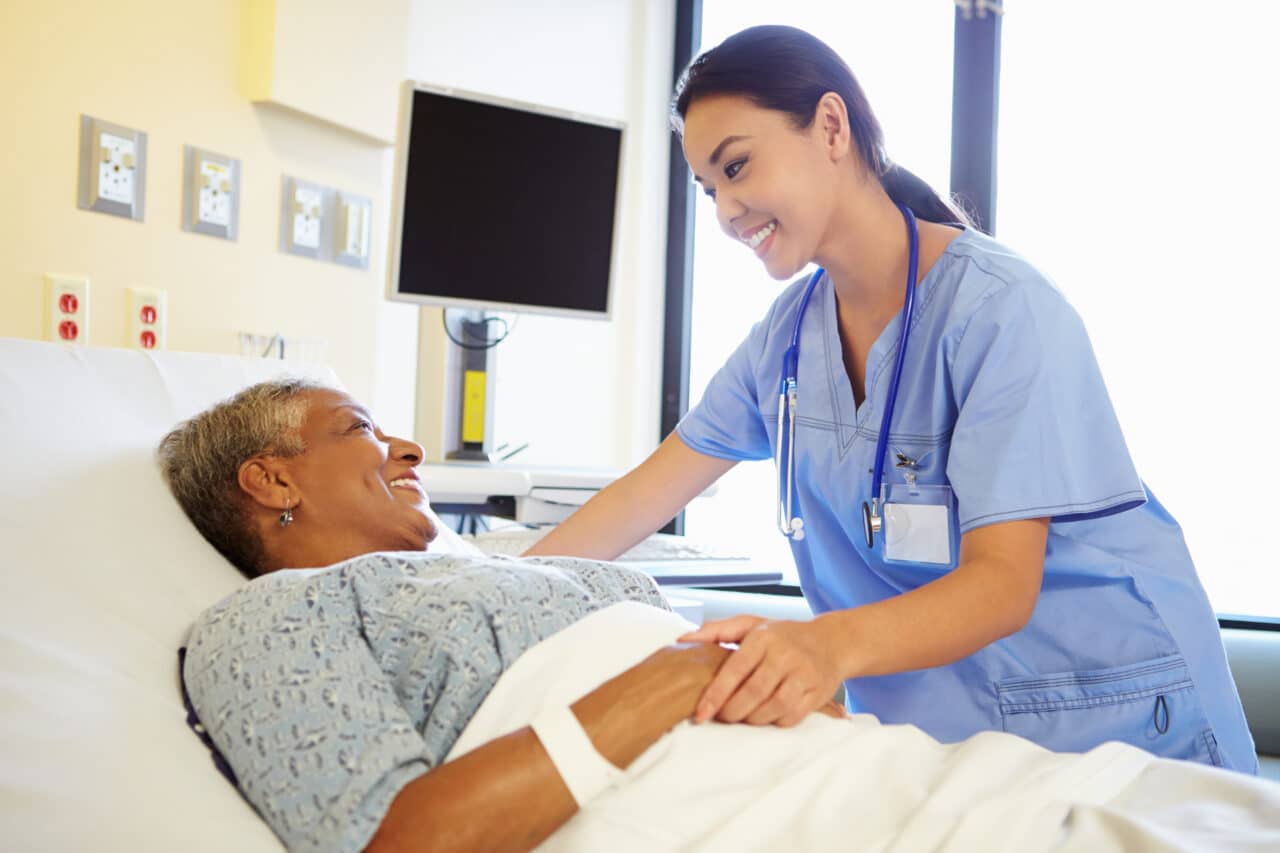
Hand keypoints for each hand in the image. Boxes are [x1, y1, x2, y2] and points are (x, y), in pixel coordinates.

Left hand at [677, 615, 844, 726]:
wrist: (830, 642)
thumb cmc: (782, 635)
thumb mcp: (750, 624)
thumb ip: (716, 630)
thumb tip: (683, 639)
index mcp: (764, 637)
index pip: (734, 670)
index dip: (715, 695)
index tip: (700, 714)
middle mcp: (785, 655)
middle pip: (752, 693)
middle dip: (732, 712)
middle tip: (722, 716)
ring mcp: (803, 674)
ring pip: (772, 708)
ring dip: (752, 719)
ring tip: (742, 716)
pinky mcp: (817, 693)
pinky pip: (791, 717)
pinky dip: (774, 722)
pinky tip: (766, 715)